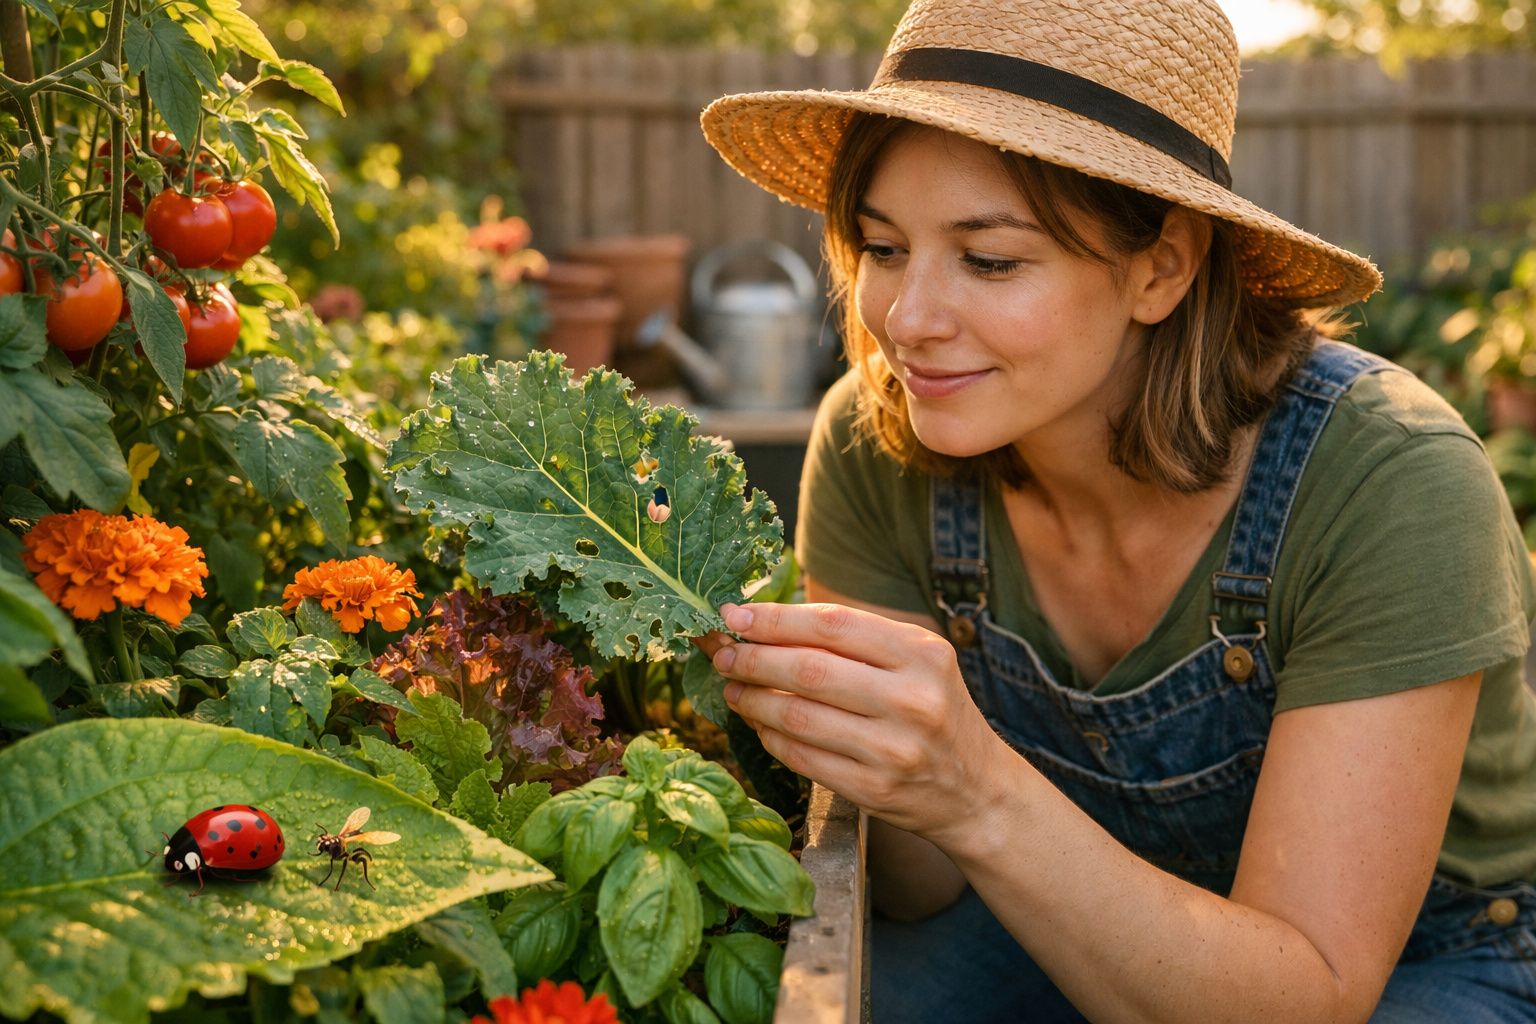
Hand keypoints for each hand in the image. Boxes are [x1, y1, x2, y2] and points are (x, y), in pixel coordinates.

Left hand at [707, 601, 1010, 842]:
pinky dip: (771, 738)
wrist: (977, 791)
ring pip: (797, 716)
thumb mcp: (916, 663)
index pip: (832, 625)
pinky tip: (760, 725)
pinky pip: (802, 757)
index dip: (775, 619)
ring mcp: (892, 749)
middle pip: (808, 669)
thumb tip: (765, 623)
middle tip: (722, 654)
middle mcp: (911, 699)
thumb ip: (853, 640)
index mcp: (922, 653)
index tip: (733, 616)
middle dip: (753, 659)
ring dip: (752, 700)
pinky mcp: (873, 790)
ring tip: (734, 689)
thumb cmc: (935, 712)